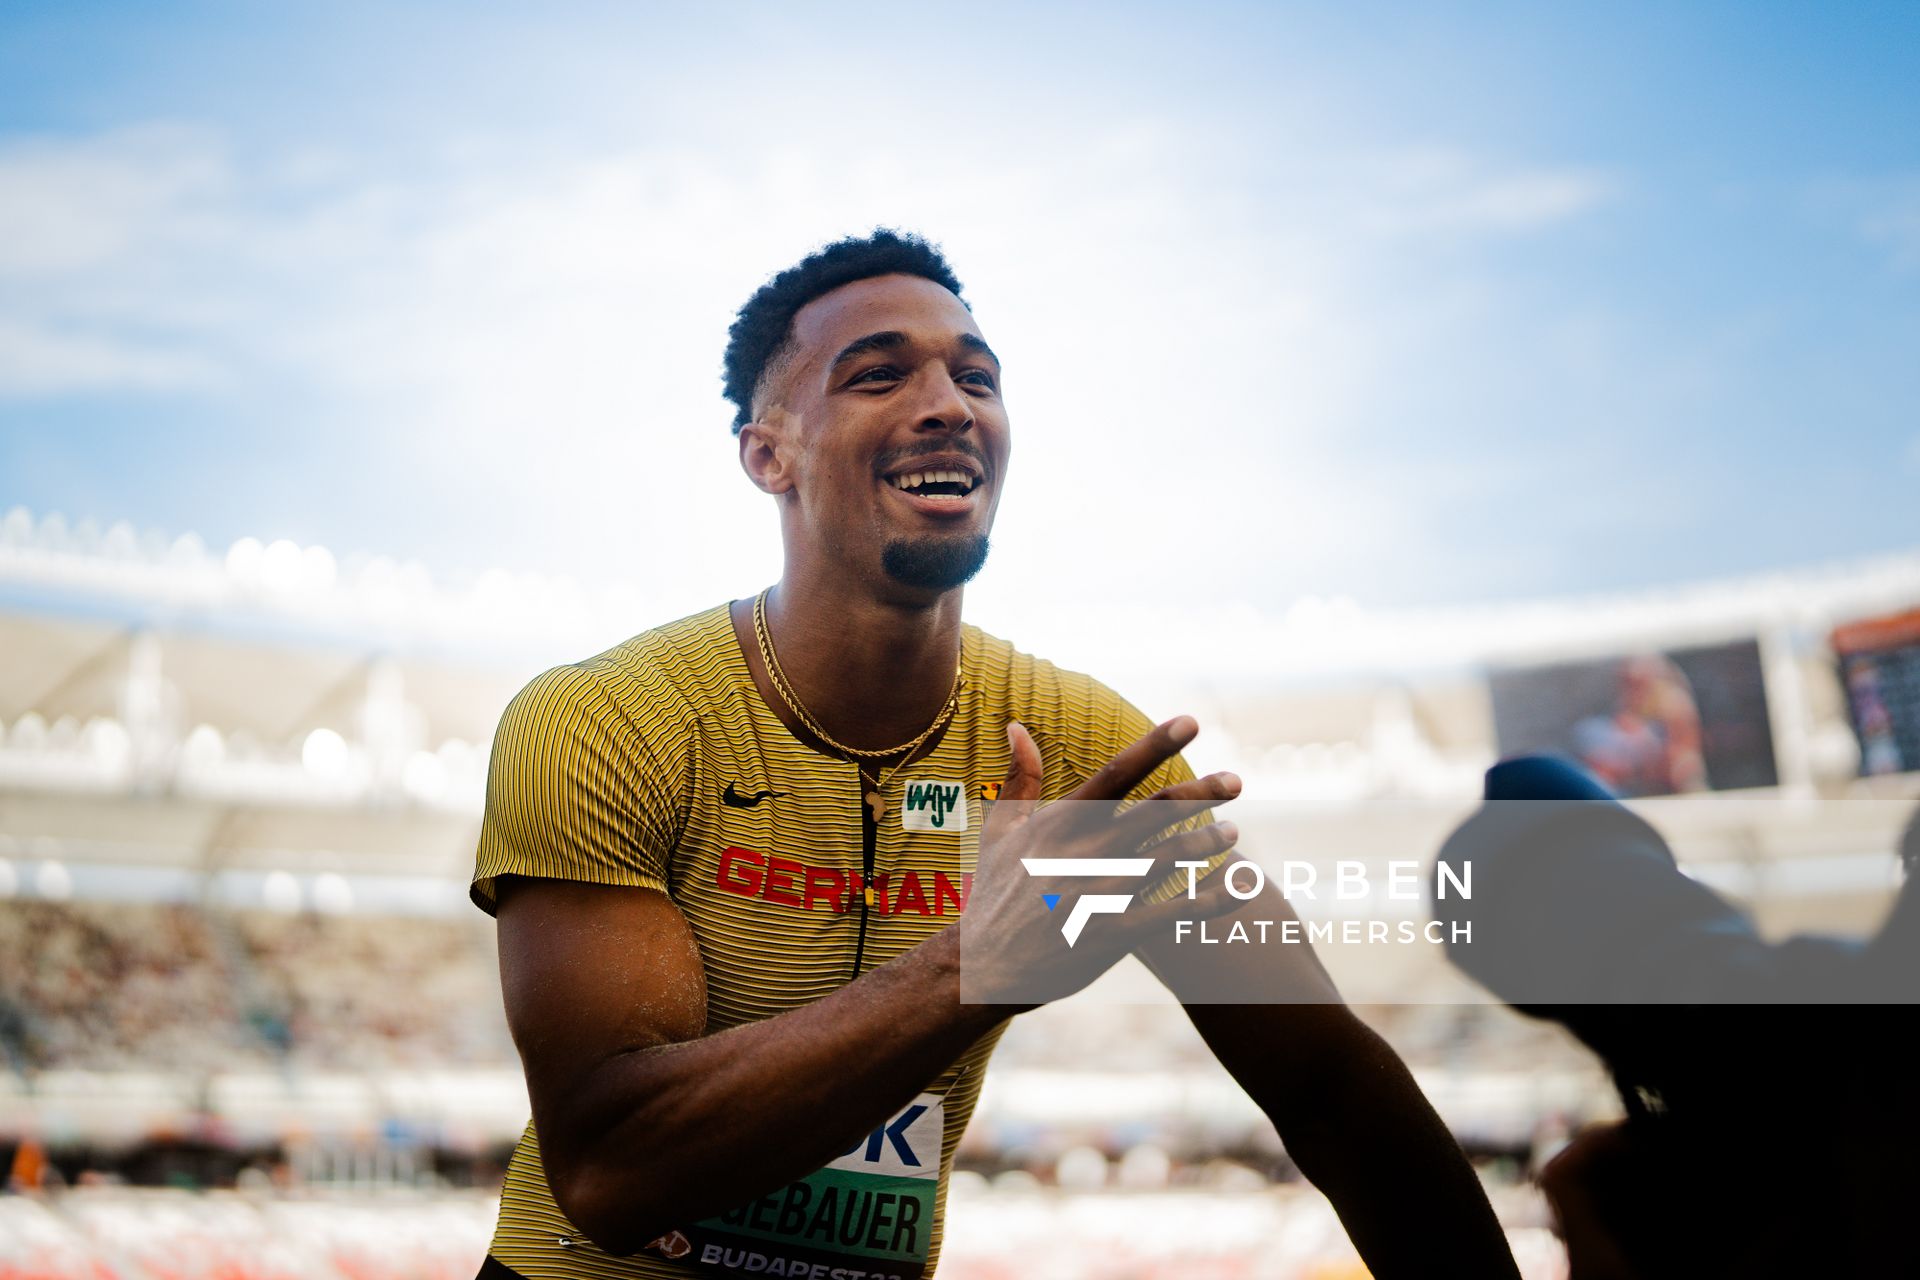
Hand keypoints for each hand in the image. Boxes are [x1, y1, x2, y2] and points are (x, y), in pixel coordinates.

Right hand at [957, 716, 1244, 1005]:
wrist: (983, 968)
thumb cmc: (994, 894)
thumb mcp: (1000, 830)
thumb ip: (1019, 778)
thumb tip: (1018, 726)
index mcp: (1061, 821)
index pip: (1116, 772)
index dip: (1155, 744)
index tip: (1190, 721)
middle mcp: (1087, 851)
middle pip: (1158, 810)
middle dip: (1202, 792)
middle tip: (1235, 781)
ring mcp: (1103, 893)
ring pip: (1172, 856)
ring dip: (1208, 841)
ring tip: (1232, 832)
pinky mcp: (1115, 934)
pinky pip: (1176, 912)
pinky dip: (1215, 900)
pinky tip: (1245, 888)